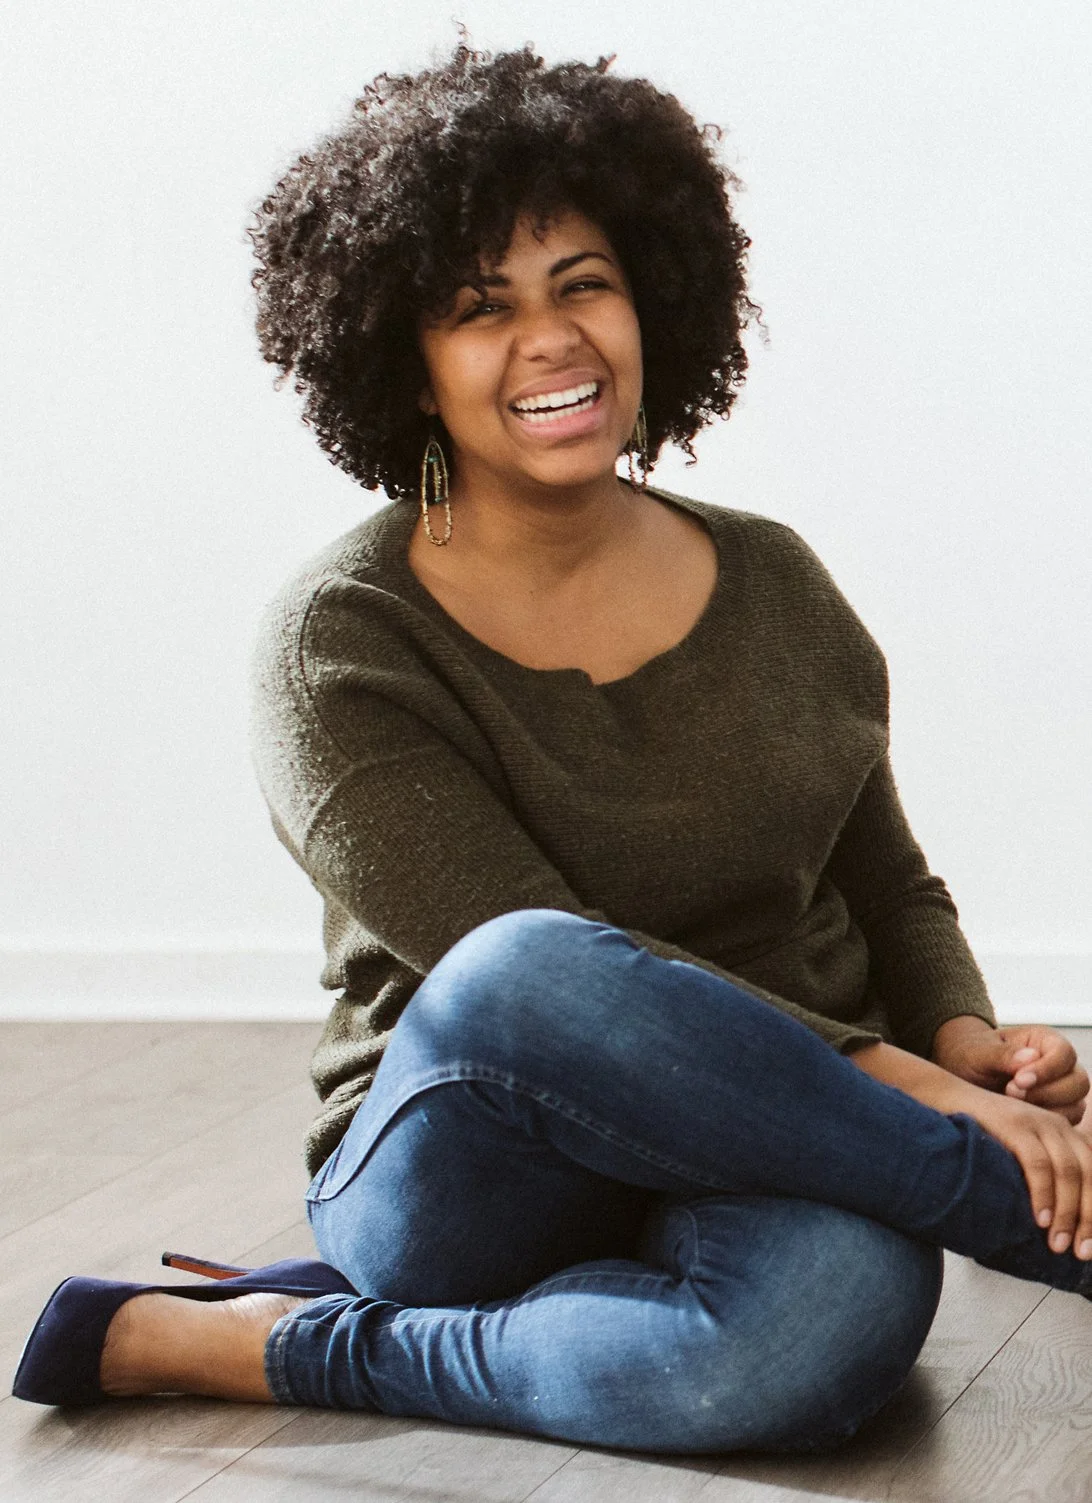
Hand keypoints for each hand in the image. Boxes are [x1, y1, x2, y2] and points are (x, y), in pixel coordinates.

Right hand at [850, 1036, 1091, 1258]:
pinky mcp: (1015, 1124)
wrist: (945, 1098)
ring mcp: (1037, 1122)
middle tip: (1079, 1252)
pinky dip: (1043, 1195)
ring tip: (1057, 1244)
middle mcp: (1058, 1125)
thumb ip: (1042, 1176)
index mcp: (1065, 1134)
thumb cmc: (981, 1135)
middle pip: (1088, 1174)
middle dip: (1087, 1217)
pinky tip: (1039, 1219)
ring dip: (1066, 1213)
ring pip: (1068, 1171)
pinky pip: (1038, 1163)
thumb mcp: (1019, 1154)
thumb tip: (1056, 1226)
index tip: (1088, 1248)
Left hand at [931, 1017, 1089, 1126]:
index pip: (1064, 1053)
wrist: (962, 1075)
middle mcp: (1060, 1066)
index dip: (1047, 1069)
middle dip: (1047, 1093)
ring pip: (1077, 1105)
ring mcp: (1062, 1091)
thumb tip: (1030, 1057)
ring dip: (1048, 1112)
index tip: (1018, 1080)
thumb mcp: (979, 1052)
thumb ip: (1002, 1054)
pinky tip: (1021, 1123)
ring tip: (1013, 1108)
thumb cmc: (971, 1056)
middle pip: (1079, 1082)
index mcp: (1045, 1041)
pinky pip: (1067, 1125)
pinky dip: (1047, 1128)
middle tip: (1012, 1093)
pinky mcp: (1057, 1113)